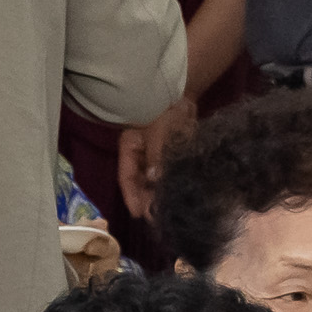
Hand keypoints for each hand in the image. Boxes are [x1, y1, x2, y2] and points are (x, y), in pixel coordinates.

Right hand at [117, 96, 196, 220]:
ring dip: (161, 195)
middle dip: (148, 200)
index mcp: (129, 148)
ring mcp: (155, 158)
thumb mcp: (160, 132)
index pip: (126, 177)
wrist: (184, 93)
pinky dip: (173, 186)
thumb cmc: (166, 108)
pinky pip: (168, 176)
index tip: (139, 214)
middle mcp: (140, 156)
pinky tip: (180, 196)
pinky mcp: (170, 158)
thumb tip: (155, 179)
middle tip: (159, 217)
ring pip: (155, 181)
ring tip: (170, 210)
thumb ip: (157, 156)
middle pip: (140, 183)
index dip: (132, 197)